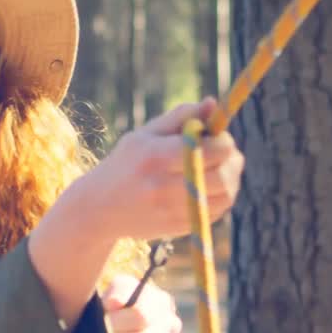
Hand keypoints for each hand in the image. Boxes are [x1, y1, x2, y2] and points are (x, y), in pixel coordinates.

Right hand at [85, 98, 244, 241]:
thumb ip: (181, 116)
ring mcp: (171, 211)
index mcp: (155, 156)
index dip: (223, 140)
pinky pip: (216, 212)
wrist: (99, 208)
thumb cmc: (127, 162)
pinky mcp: (178, 228)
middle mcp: (163, 186)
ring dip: (232, 179)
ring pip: (225, 196)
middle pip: (222, 176)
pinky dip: (222, 197)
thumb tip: (213, 104)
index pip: (208, 150)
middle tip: (228, 152)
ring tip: (222, 167)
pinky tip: (210, 186)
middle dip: (232, 160)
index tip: (219, 135)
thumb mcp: (145, 133)